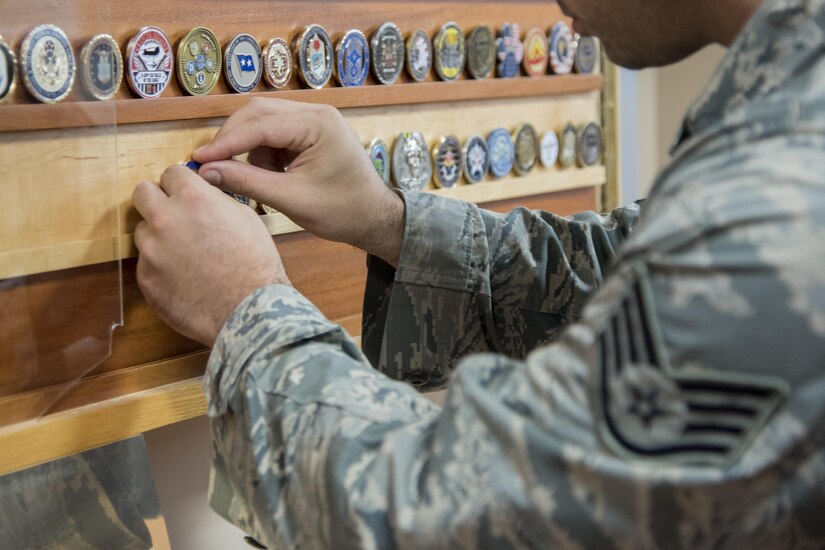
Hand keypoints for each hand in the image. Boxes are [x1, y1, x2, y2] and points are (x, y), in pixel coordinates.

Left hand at [133, 165, 288, 345]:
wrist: (248, 309)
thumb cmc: (255, 264)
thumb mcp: (245, 217)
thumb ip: (216, 200)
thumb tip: (203, 195)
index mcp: (193, 198)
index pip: (171, 173)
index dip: (180, 184)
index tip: (185, 193)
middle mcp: (165, 219)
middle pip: (143, 193)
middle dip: (157, 199)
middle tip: (174, 215)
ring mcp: (151, 250)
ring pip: (143, 231)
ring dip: (159, 236)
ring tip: (185, 255)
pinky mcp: (145, 278)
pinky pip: (146, 263)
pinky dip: (161, 266)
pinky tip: (184, 277)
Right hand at [192, 98, 404, 265]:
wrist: (374, 219)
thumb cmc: (342, 211)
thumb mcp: (291, 199)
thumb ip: (248, 182)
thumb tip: (208, 172)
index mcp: (318, 124)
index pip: (260, 125)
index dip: (226, 142)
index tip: (199, 159)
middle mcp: (317, 113)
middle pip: (258, 113)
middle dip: (234, 140)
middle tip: (213, 166)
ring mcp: (315, 120)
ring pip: (264, 123)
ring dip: (250, 149)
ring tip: (257, 180)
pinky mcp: (311, 132)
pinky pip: (275, 134)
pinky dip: (264, 153)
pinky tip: (272, 177)